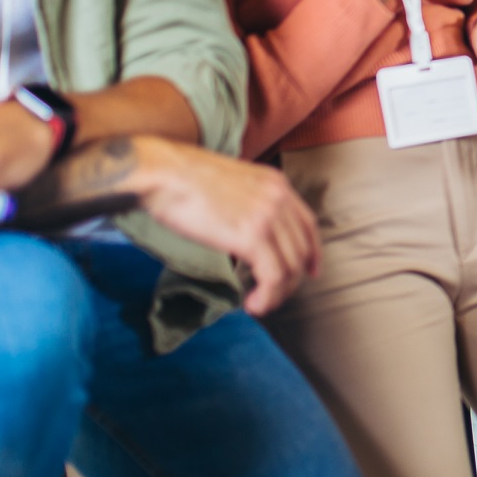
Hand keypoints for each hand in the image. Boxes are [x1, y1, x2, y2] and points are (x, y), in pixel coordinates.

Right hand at [126, 137, 320, 315]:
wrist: (164, 173)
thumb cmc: (183, 178)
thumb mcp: (231, 183)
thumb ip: (248, 203)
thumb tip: (246, 231)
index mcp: (276, 183)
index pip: (308, 224)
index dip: (312, 253)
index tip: (309, 272)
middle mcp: (279, 198)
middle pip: (301, 250)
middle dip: (290, 280)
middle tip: (272, 295)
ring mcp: (268, 216)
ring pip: (290, 268)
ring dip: (277, 294)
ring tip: (258, 304)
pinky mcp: (252, 236)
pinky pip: (273, 277)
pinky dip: (267, 297)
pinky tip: (252, 304)